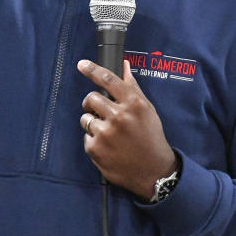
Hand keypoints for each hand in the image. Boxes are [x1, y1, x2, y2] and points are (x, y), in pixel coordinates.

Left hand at [77, 59, 177, 200]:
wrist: (154, 171)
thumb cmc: (151, 137)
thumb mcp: (147, 110)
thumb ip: (133, 88)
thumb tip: (124, 65)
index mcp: (134, 104)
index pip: (109, 80)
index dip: (92, 70)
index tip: (81, 64)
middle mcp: (119, 116)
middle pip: (91, 98)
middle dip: (92, 103)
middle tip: (100, 111)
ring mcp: (106, 133)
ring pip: (86, 118)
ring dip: (93, 122)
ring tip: (108, 133)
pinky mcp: (95, 149)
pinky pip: (86, 136)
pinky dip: (94, 140)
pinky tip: (108, 146)